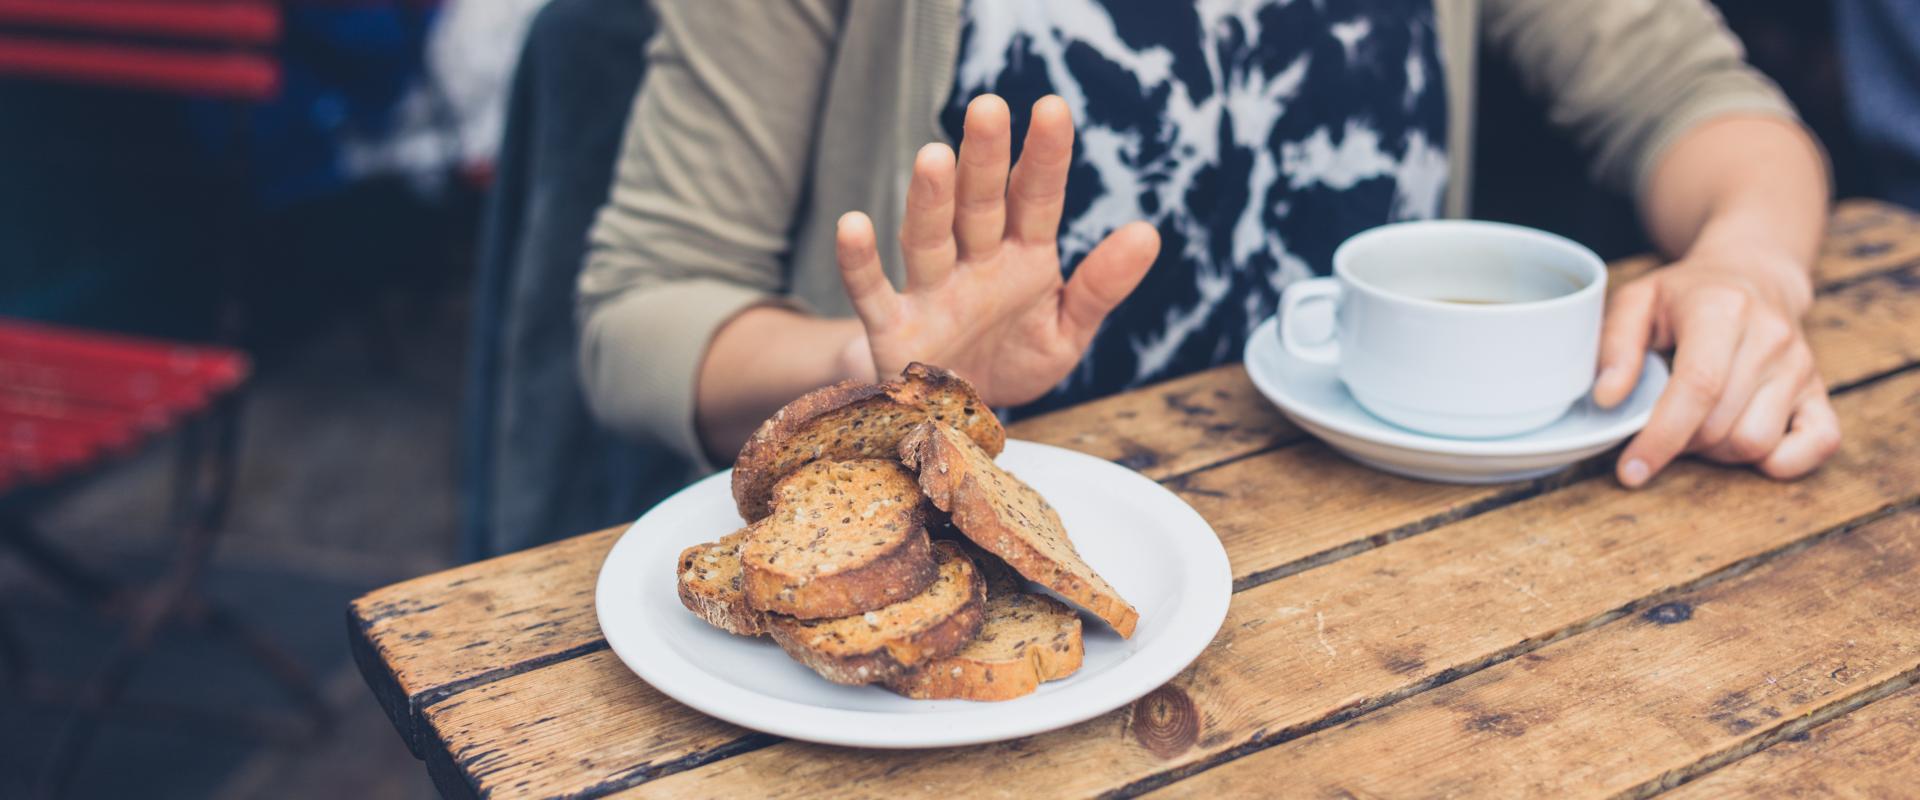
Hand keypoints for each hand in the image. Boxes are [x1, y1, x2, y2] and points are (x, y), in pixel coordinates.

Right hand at [833, 94, 1159, 404]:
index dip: (1044, 156)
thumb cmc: (1014, 359)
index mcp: (1023, 258)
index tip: (1053, 108)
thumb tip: (1149, 233)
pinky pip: (872, 293)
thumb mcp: (1067, 330)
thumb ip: (1102, 285)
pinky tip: (853, 225)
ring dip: (930, 199)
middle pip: (979, 204)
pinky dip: (860, 263)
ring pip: (929, 237)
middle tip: (988, 107)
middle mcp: (975, 263)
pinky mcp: (894, 330)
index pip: (1036, 198)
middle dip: (983, 159)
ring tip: (934, 156)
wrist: (958, 418)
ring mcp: (932, 292)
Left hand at [1594, 248, 1839, 487]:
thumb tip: (1608, 399)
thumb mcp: (1637, 301)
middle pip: (1722, 426)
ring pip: (1757, 443)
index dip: (1662, 436)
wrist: (1753, 274)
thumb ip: (1614, 346)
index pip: (1698, 387)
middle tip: (1663, 425)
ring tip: (1698, 424)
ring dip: (1717, 452)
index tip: (1631, 470)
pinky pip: (1818, 445)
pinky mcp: (1820, 390)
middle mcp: (1771, 338)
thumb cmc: (1687, 294)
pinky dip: (1779, 461)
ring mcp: (1801, 366)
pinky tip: (1742, 443)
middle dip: (1680, 443)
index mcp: (1723, 310)